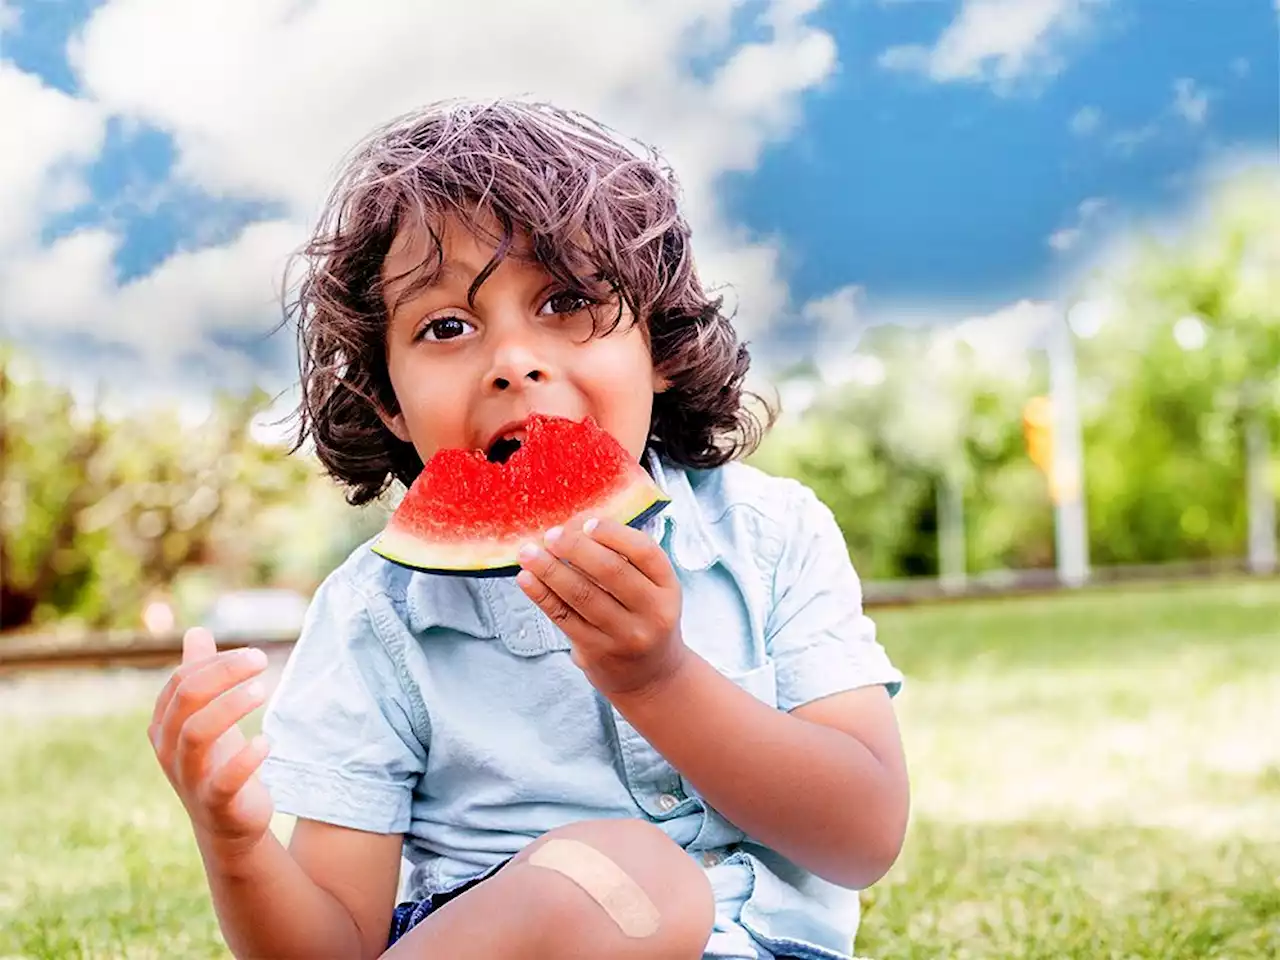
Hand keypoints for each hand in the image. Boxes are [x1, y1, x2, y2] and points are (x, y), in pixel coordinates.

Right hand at [148, 627, 275, 864]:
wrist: (229, 826)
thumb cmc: (217, 762)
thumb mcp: (209, 717)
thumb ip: (201, 675)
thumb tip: (196, 632)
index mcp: (165, 725)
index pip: (180, 681)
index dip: (215, 662)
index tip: (253, 655)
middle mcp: (169, 750)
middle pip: (186, 699)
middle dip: (223, 673)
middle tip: (262, 659)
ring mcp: (189, 778)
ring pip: (196, 734)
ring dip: (230, 707)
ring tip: (262, 690)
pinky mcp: (215, 802)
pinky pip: (223, 779)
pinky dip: (246, 758)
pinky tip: (268, 740)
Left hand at [515, 515, 687, 698]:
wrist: (651, 677)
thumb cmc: (644, 618)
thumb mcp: (652, 589)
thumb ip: (624, 559)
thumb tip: (575, 525)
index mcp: (667, 587)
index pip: (644, 552)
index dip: (614, 534)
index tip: (587, 523)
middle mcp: (651, 612)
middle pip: (610, 571)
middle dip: (575, 548)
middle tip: (551, 535)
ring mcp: (623, 635)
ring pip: (582, 595)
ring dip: (550, 570)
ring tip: (528, 553)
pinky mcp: (596, 652)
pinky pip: (563, 617)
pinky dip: (542, 595)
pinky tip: (526, 578)